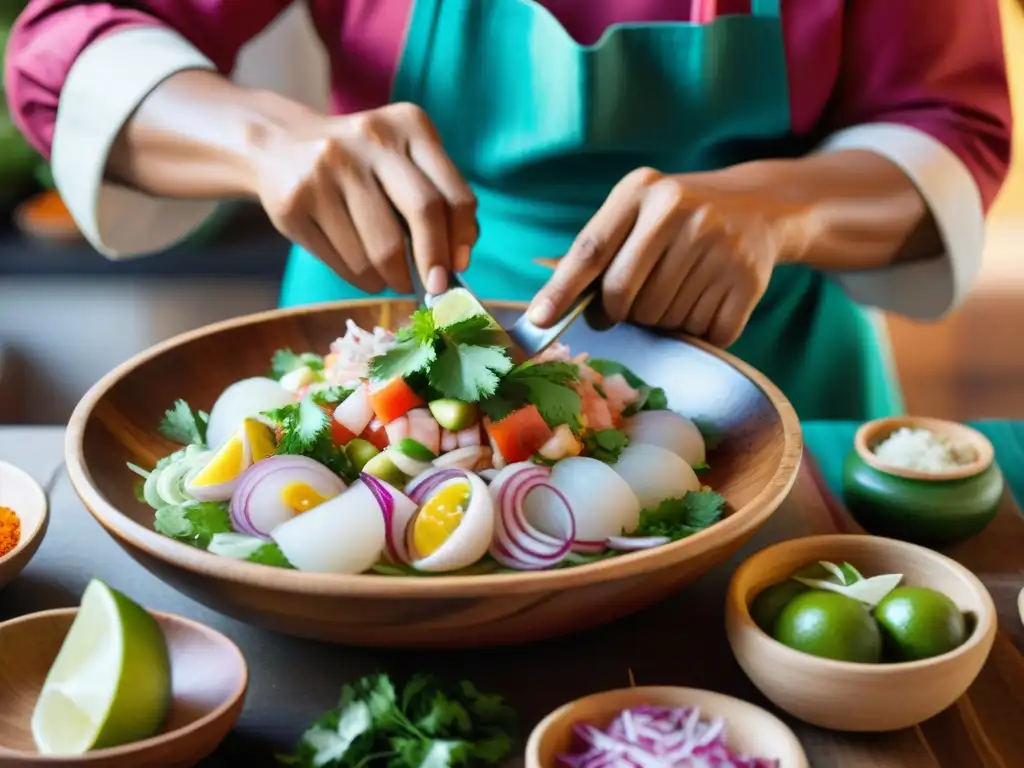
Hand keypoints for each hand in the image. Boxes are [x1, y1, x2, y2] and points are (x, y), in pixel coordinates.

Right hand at [246, 102, 475, 294]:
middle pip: (423, 212)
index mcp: (409, 125)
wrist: (278, 144)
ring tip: (392, 278)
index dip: (461, 237)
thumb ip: (436, 198)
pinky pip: (346, 261)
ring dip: (394, 277)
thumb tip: (458, 259)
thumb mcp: (401, 160)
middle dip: (433, 261)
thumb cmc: (358, 164)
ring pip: (382, 248)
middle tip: (434, 288)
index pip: (452, 192)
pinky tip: (364, 271)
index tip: (458, 266)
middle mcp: (370, 138)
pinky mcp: (297, 200)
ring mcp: (329, 167)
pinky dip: (363, 279)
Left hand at [528, 167, 805, 347]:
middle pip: (623, 296)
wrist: (760, 206)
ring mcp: (716, 244)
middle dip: (621, 313)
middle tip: (631, 307)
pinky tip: (705, 301)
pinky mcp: (747, 278)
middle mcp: (679, 211)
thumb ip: (598, 250)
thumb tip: (547, 307)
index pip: (591, 250)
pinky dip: (697, 331)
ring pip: (661, 319)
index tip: (539, 321)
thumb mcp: (638, 211)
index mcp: (641, 191)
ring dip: (661, 322)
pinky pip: (703, 333)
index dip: (562, 290)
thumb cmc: (679, 217)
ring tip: (677, 292)